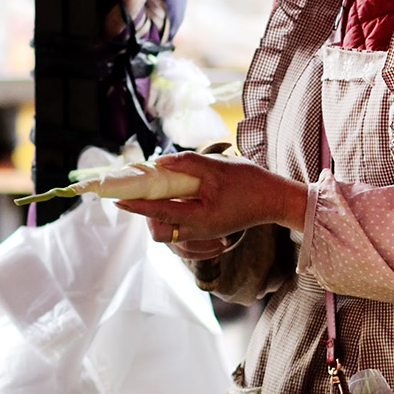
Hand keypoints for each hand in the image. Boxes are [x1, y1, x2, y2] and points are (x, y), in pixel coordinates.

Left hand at [113, 150, 308, 246]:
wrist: (277, 200)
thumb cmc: (251, 184)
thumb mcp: (218, 168)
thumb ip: (187, 164)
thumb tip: (159, 162)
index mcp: (199, 219)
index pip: (158, 212)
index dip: (136, 204)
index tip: (117, 199)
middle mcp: (198, 230)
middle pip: (159, 226)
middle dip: (144, 209)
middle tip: (136, 189)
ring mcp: (203, 230)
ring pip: (169, 224)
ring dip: (158, 208)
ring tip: (155, 187)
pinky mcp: (208, 225)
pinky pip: (181, 220)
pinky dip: (172, 206)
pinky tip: (174, 189)